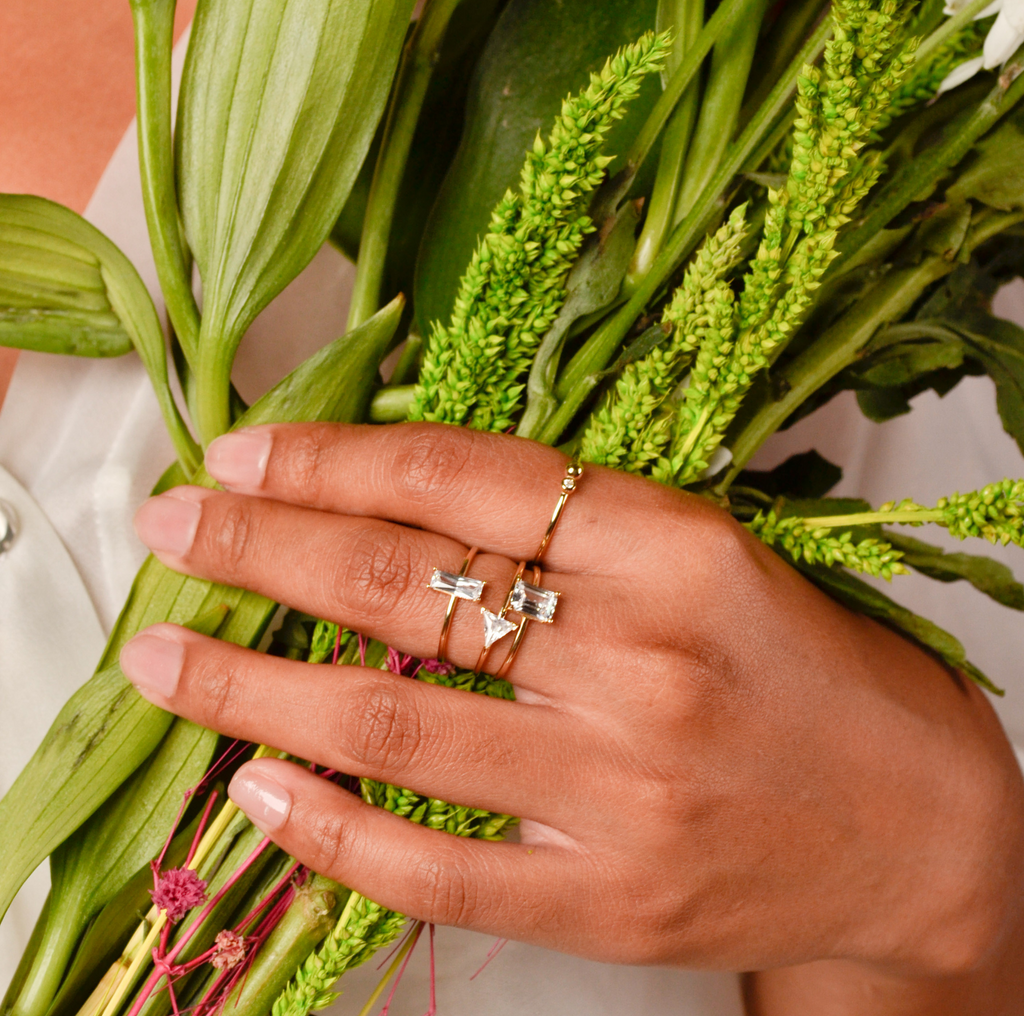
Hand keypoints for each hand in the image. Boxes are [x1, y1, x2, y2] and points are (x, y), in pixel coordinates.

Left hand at [120, 422, 1023, 977]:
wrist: (914, 824)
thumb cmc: (803, 669)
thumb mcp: (706, 556)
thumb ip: (565, 531)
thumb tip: (387, 505)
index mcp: (678, 548)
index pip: (464, 477)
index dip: (334, 458)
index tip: (242, 454)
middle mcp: (646, 660)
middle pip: (405, 585)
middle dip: (262, 548)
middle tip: (174, 526)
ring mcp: (622, 791)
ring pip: (389, 723)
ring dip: (250, 683)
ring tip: (163, 656)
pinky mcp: (608, 900)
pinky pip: (432, 868)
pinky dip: (325, 828)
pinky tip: (255, 787)